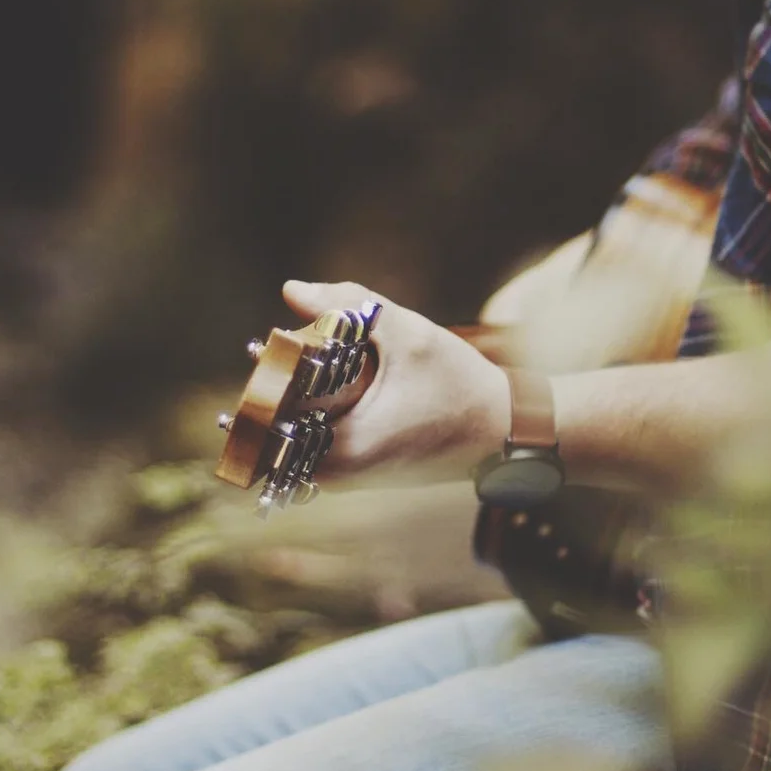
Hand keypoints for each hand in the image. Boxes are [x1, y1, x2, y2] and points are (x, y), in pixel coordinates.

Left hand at [280, 280, 509, 481]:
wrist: (501, 429)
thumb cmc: (460, 383)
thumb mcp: (409, 335)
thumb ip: (349, 306)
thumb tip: (291, 290)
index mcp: (344, 447)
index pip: (272, 408)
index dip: (269, 368)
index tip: (270, 341)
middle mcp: (336, 475)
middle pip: (275, 422)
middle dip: (277, 381)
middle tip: (285, 346)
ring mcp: (343, 481)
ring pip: (290, 433)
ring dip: (292, 396)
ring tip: (308, 361)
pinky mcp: (352, 476)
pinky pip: (309, 441)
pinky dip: (310, 411)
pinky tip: (328, 383)